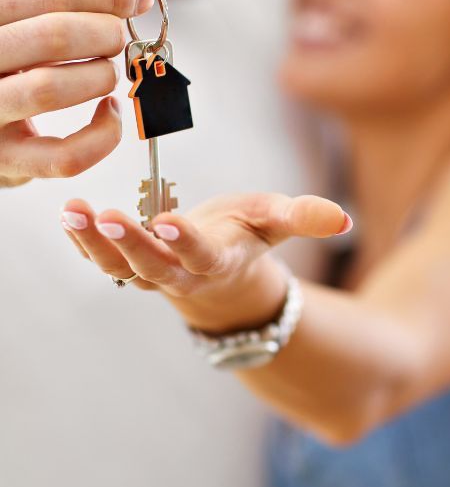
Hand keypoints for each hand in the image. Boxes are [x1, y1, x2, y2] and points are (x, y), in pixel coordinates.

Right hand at [0, 0, 156, 186]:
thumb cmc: (19, 60)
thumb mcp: (43, 16)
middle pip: (51, 37)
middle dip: (105, 34)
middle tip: (117, 38)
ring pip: (49, 90)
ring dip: (100, 77)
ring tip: (108, 72)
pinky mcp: (9, 162)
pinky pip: (65, 157)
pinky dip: (103, 135)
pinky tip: (110, 113)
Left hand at [60, 193, 351, 329]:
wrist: (223, 271)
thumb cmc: (249, 237)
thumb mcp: (277, 221)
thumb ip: (306, 217)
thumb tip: (346, 219)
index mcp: (219, 260)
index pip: (202, 255)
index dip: (185, 242)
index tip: (165, 221)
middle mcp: (182, 273)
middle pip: (153, 267)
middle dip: (129, 245)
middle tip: (104, 218)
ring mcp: (153, 274)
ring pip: (120, 267)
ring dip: (94, 243)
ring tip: (72, 212)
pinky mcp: (132, 267)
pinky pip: (104, 260)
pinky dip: (83, 242)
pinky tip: (67, 217)